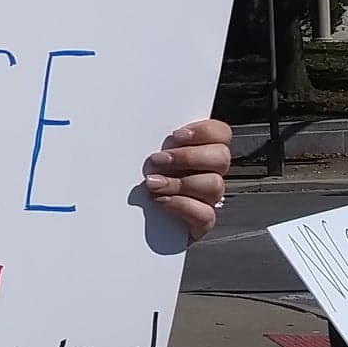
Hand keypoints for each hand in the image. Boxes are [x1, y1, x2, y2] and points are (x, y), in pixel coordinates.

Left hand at [143, 118, 230, 240]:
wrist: (126, 221)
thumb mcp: (141, 155)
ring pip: (214, 185)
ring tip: (153, 184)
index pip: (220, 134)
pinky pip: (205, 214)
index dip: (205, 131)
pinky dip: (182, 205)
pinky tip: (161, 201)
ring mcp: (207, 199)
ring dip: (179, 182)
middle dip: (188, 157)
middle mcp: (208, 173)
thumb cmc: (134, 181)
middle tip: (158, 160)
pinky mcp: (201, 223)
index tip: (176, 135)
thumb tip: (142, 123)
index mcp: (200, 150)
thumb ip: (154, 140)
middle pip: (221, 157)